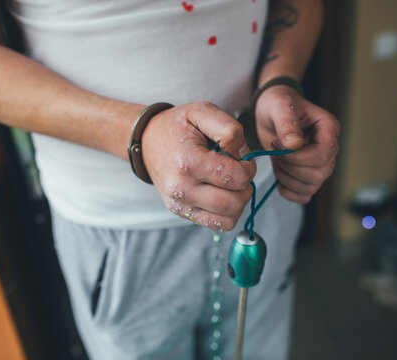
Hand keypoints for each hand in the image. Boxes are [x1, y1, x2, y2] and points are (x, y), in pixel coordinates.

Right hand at [142, 102, 255, 230]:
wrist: (148, 141)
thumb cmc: (178, 126)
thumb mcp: (202, 112)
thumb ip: (229, 129)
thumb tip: (243, 156)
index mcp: (189, 162)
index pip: (237, 178)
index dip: (249, 167)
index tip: (240, 158)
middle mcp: (182, 189)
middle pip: (235, 202)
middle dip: (246, 186)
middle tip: (237, 171)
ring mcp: (180, 204)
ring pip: (229, 219)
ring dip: (238, 201)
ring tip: (230, 183)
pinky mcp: (182, 213)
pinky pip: (218, 225)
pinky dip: (227, 213)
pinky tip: (222, 194)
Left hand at [255, 85, 339, 202]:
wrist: (271, 112)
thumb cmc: (278, 104)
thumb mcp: (279, 106)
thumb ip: (287, 123)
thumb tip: (294, 144)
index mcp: (328, 129)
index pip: (322, 155)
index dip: (297, 157)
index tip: (277, 145)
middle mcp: (329, 149)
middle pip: (318, 175)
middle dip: (290, 167)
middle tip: (275, 151)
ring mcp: (321, 164)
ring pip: (311, 187)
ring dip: (286, 178)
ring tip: (276, 160)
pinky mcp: (308, 175)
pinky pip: (304, 195)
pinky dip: (288, 191)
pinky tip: (279, 176)